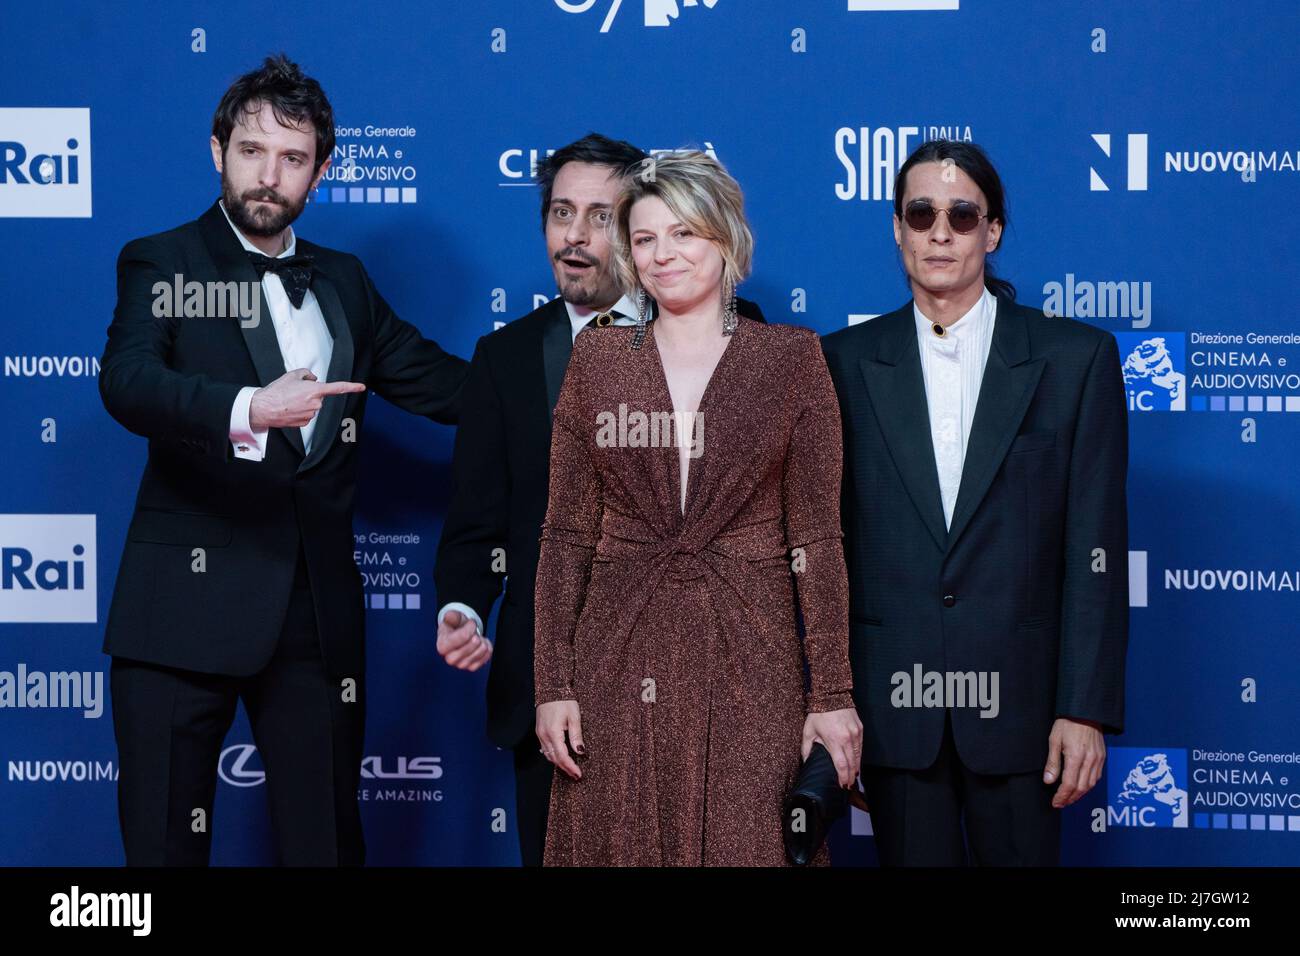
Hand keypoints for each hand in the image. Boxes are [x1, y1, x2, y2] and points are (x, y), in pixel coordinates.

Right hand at [248, 368, 365, 430]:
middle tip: (294, 392)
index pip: (338, 388)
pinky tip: (289, 409)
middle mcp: (316, 404)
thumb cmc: (276, 391)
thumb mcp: (292, 375)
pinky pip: (307, 414)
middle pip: (319, 396)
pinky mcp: (305, 423)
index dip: (351, 387)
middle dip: (310, 393)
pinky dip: (300, 411)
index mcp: (315, 391)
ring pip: (313, 406)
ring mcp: (311, 415)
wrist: (263, 408)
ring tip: (289, 401)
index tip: (362, 387)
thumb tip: (313, 378)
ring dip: (304, 403)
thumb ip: (307, 373)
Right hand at [436, 610, 491, 670]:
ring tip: (476, 637)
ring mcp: (461, 665)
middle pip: (474, 643)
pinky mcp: (471, 667)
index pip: (464, 636)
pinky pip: (486, 657)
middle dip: (476, 634)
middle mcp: (450, 658)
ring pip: (481, 651)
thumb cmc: (454, 627)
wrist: (459, 635)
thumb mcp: (452, 618)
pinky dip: (487, 648)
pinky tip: (480, 644)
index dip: (471, 626)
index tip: (470, 623)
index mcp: (442, 646)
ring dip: (482, 641)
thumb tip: (449, 616)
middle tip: (472, 632)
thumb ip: (451, 616)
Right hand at [536, 700, 583, 780]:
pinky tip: (560, 758)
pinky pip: (545, 748)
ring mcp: (540, 734)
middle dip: (565, 768)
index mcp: (553, 733)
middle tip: (576, 775)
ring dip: (559, 763)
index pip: (562, 756)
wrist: (551, 689)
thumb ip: (576, 735)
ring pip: (548, 755)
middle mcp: (544, 735)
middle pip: (554, 758)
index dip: (570, 767)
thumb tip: (580, 751)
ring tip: (570, 769)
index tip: (579, 774)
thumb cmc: (564, 701)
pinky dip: (552, 756)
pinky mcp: (539, 731)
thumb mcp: (574, 717)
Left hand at [802, 707, 862, 788]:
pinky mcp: (860, 729)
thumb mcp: (808, 731)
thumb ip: (806, 749)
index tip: (842, 785)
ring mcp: (856, 733)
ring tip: (852, 777)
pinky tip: (855, 763)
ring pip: (858, 756)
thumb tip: (806, 762)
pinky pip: (861, 747)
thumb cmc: (819, 713)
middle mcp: (847, 738)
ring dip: (856, 768)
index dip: (843, 777)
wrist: (831, 695)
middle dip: (850, 777)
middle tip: (847, 785)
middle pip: (852, 764)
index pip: (841, 765)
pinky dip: (858, 756)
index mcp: (834, 740)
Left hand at [1043, 717, 1105, 807]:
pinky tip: (1080, 787)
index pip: (1069, 784)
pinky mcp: (1102, 757)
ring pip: (1090, 785)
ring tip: (1069, 798)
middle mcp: (1089, 760)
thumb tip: (1049, 781)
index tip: (1055, 802)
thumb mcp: (1054, 740)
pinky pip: (1097, 777)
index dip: (1062, 796)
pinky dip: (1088, 785)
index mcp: (1076, 757)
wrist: (1085, 711)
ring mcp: (1098, 759)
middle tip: (1061, 803)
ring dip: (1079, 794)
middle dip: (1070, 799)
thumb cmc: (1067, 723)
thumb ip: (1053, 762)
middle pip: (1081, 788)